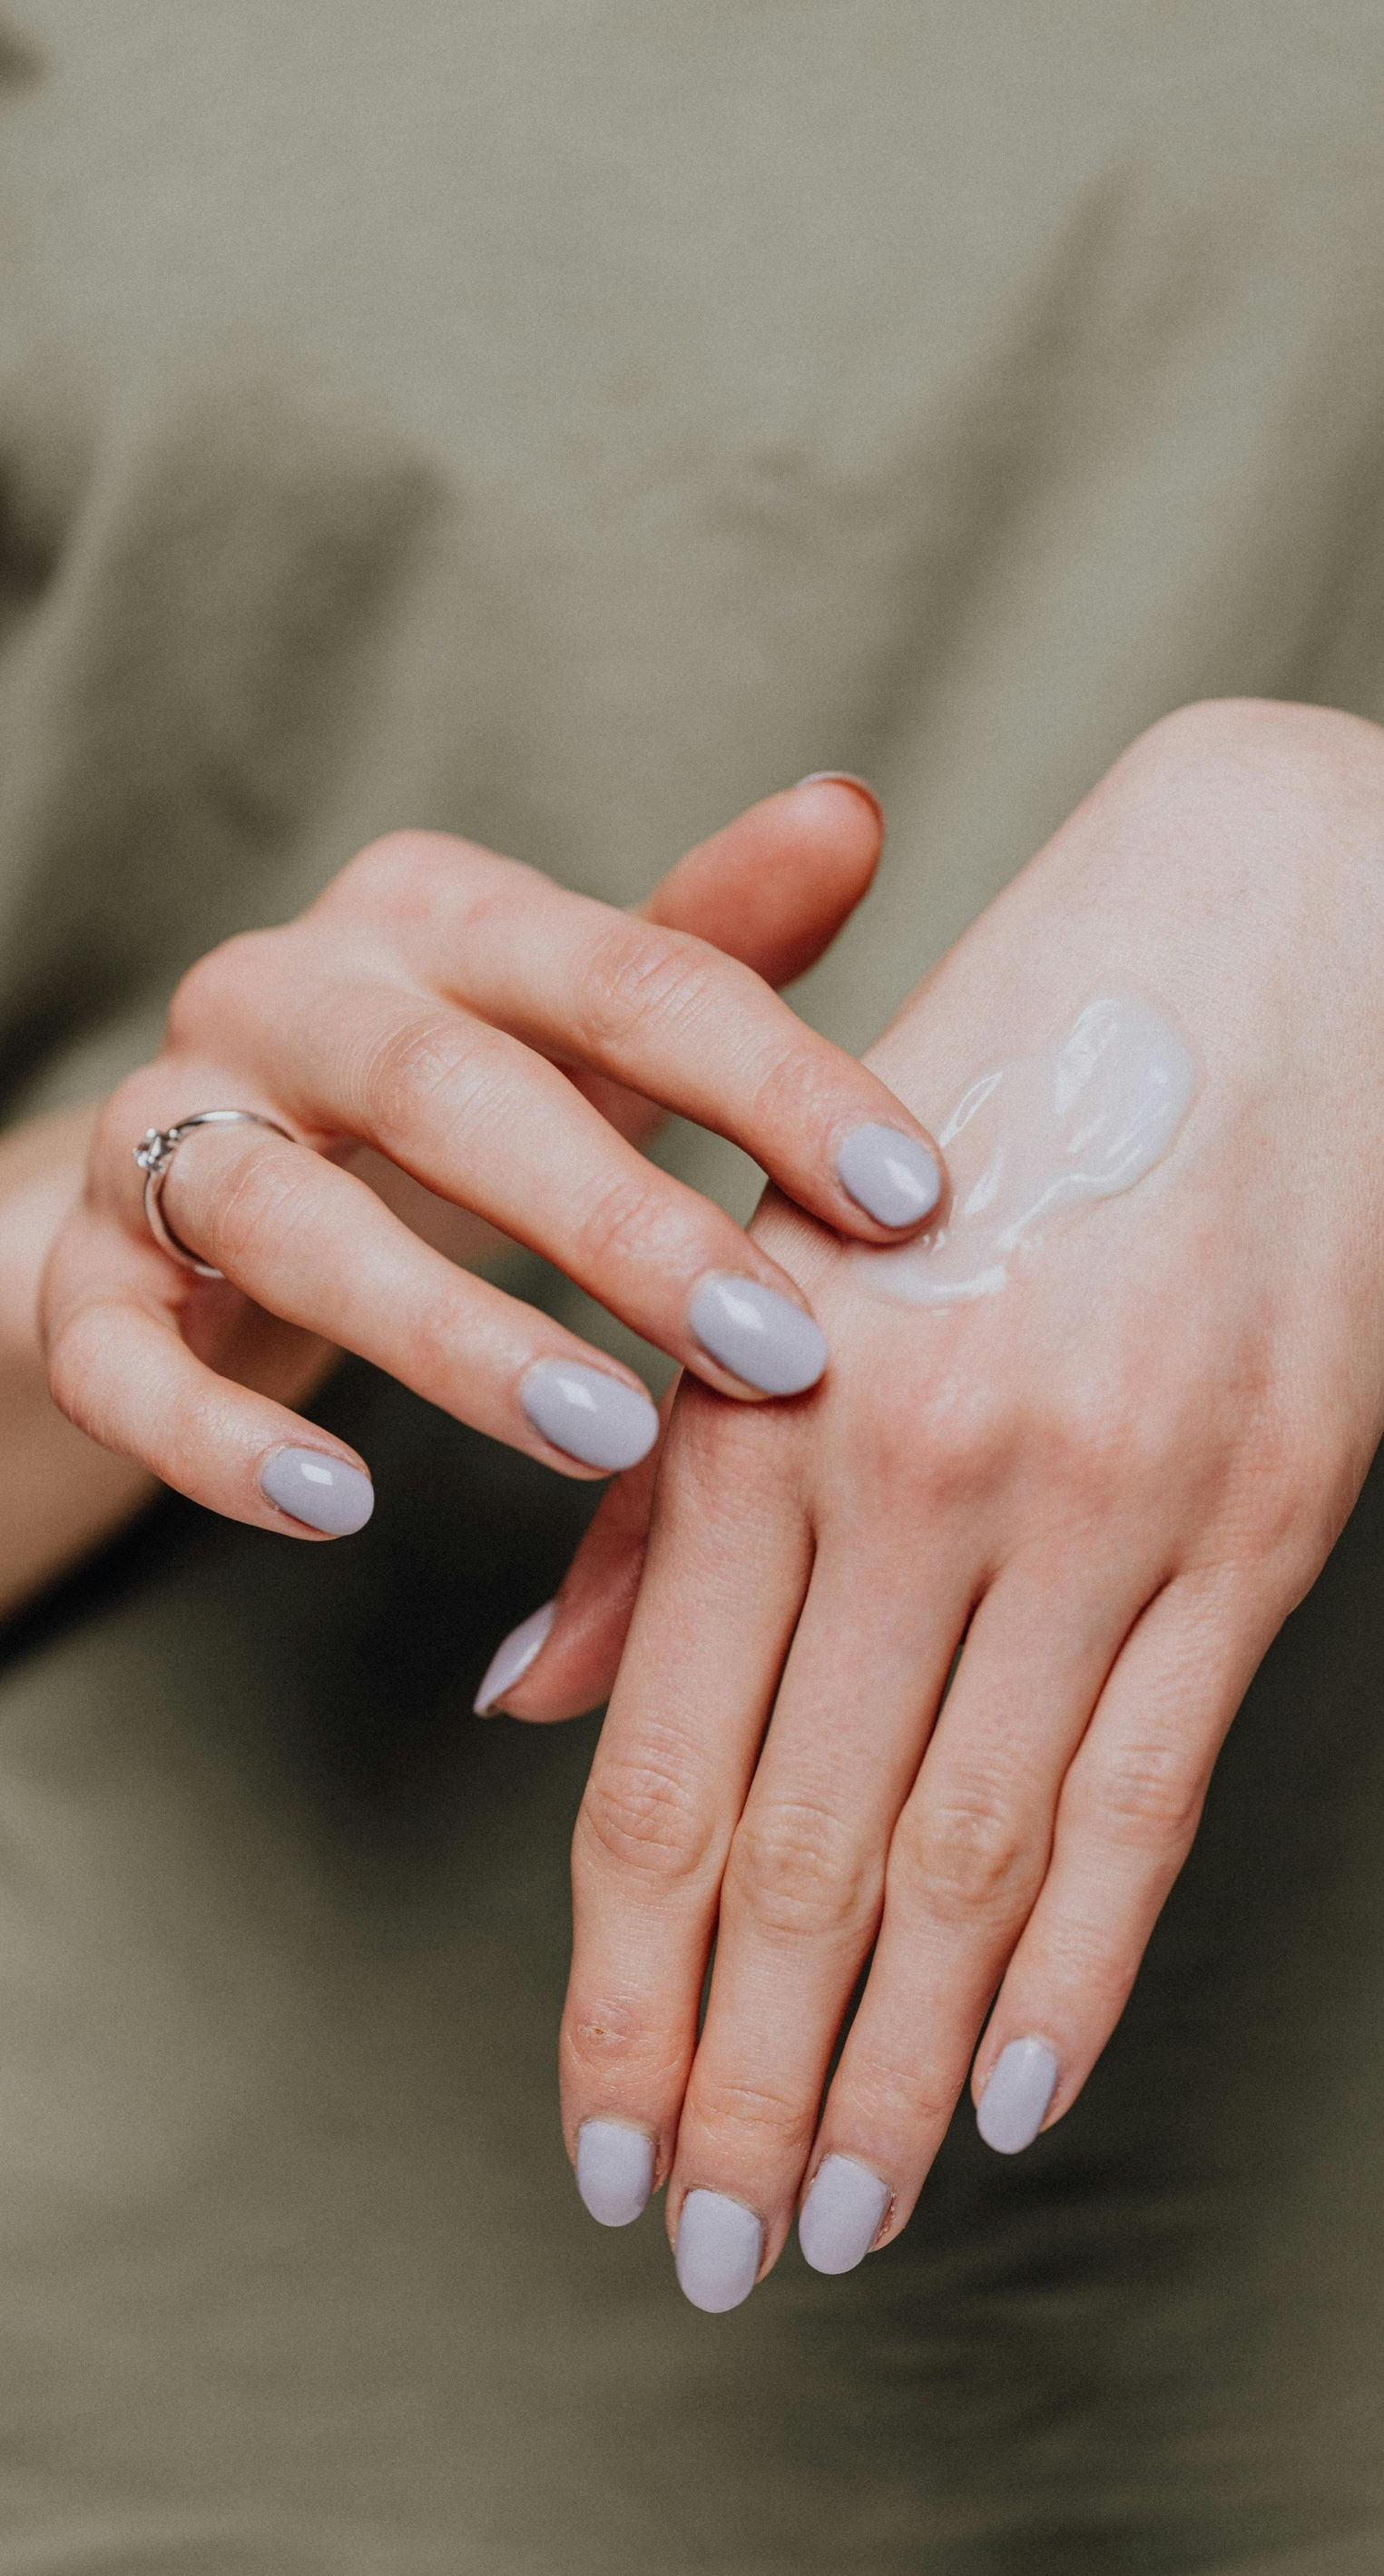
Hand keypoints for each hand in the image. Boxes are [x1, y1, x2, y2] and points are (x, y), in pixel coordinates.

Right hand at [38, 780, 945, 1536]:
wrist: (198, 1170)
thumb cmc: (452, 1098)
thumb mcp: (580, 1024)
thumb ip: (705, 942)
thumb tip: (846, 810)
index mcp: (433, 916)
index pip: (622, 973)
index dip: (771, 1079)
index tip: (909, 1197)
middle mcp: (284, 994)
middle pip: (443, 1085)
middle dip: (618, 1222)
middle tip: (774, 1352)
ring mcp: (164, 1129)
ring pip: (281, 1214)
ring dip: (446, 1331)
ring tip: (600, 1435)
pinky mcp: (81, 1272)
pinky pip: (119, 1353)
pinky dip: (217, 1437)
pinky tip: (336, 1508)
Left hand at [525, 701, 1383, 2301]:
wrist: (1248, 947)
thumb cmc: (976, 1103)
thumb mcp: (768, 1265)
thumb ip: (649, 1501)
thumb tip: (523, 1705)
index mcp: (761, 1415)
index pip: (664, 1780)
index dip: (625, 1989)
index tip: (600, 2141)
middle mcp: (914, 1478)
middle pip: (808, 1857)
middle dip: (744, 2079)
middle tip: (708, 2249)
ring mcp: (1098, 1507)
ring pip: (973, 1859)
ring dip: (896, 2069)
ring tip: (841, 2216)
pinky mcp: (1254, 1520)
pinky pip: (1152, 1789)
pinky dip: (1079, 1959)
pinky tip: (1019, 2090)